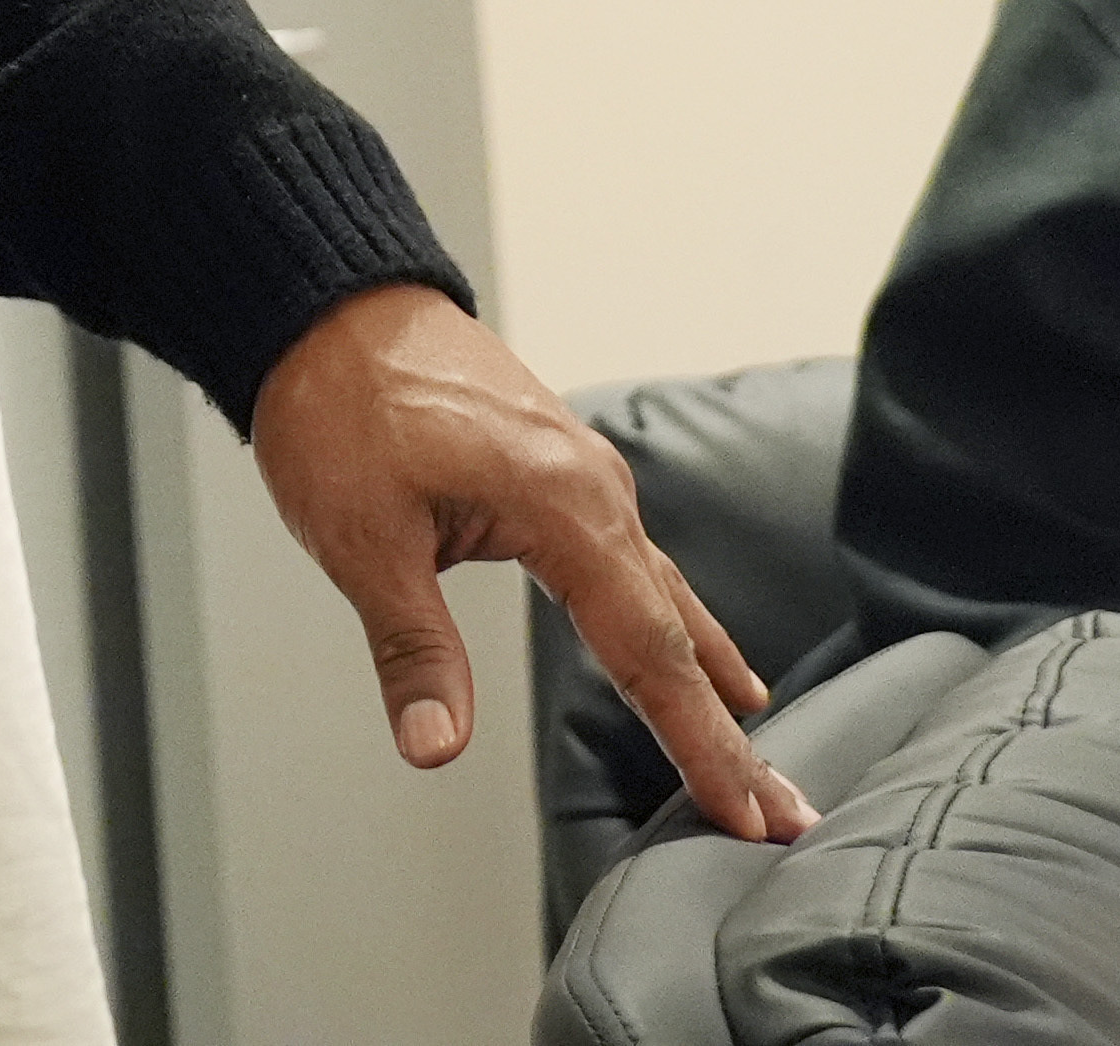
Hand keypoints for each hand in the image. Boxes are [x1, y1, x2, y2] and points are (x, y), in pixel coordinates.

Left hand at [245, 281, 817, 845]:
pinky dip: (670, 615)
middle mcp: (595, 489)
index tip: (748, 813)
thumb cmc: (342, 405)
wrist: (332, 305)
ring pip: (663, 593)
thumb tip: (436, 747)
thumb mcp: (363, 540)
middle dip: (728, 730)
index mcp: (563, 506)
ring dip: (705, 674)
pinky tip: (687, 642)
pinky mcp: (559, 468)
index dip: (700, 743)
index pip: (649, 653)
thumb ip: (413, 650)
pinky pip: (635, 558)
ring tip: (752, 738)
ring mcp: (583, 473)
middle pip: (676, 632)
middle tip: (787, 811)